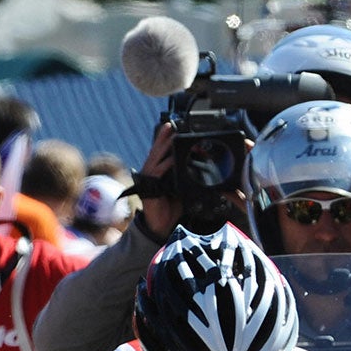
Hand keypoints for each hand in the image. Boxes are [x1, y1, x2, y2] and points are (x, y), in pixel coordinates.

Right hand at [134, 122, 178, 236]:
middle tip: (176, 125)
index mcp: (157, 169)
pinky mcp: (150, 186)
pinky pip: (159, 170)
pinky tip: (174, 158)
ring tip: (175, 135)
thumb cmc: (170, 205)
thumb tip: (201, 167)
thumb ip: (186, 175)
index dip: (166, 136)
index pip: (161, 148)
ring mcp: (149, 177)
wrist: (161, 224)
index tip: (175, 125)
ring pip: (158, 156)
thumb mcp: (180, 187)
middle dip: (167, 136)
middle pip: (158, 148)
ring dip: (167, 146)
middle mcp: (151, 170)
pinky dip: (167, 163)